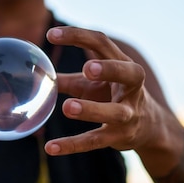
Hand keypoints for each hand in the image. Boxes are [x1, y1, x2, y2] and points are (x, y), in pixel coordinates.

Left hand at [44, 26, 162, 155]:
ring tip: (67, 107)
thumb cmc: (113, 95)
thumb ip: (66, 79)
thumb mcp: (91, 84)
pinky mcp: (119, 137)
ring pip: (114, 112)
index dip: (78, 36)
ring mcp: (128, 113)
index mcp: (121, 63)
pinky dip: (73, 145)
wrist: (148, 127)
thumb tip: (35, 75)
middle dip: (109, 70)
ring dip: (91, 109)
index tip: (51, 34)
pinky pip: (95, 141)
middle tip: (87, 68)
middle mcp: (130, 86)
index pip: (101, 43)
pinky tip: (50, 148)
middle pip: (126, 72)